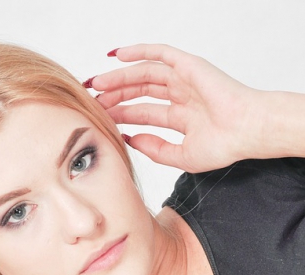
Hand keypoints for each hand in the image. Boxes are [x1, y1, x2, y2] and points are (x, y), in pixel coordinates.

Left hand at [90, 44, 264, 171]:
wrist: (246, 132)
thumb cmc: (223, 146)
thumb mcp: (180, 156)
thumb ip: (154, 148)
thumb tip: (130, 139)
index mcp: (180, 117)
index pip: (142, 113)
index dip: (120, 115)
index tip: (100, 118)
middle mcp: (180, 96)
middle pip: (139, 92)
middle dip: (115, 96)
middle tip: (93, 100)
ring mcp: (184, 80)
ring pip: (143, 74)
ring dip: (119, 77)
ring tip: (97, 83)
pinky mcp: (188, 66)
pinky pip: (159, 54)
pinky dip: (138, 52)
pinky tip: (117, 56)